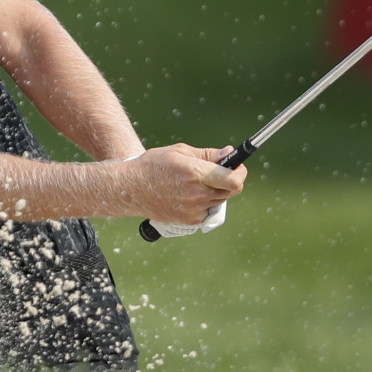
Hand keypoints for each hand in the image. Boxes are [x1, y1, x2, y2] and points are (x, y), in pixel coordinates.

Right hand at [125, 144, 246, 224]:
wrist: (131, 188)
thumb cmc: (154, 165)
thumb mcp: (180, 151)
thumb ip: (208, 154)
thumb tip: (230, 154)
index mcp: (195, 173)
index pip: (234, 180)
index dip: (240, 172)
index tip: (237, 166)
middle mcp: (196, 194)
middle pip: (231, 190)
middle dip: (230, 179)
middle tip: (219, 172)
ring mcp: (193, 209)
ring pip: (220, 200)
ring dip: (216, 190)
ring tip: (196, 182)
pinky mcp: (189, 220)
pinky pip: (208, 210)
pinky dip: (205, 202)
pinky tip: (188, 194)